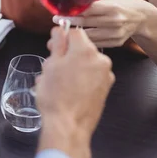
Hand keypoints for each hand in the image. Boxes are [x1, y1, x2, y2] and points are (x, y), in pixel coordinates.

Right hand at [36, 27, 114, 157]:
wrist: (68, 127)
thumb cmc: (56, 96)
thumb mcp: (50, 65)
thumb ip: (58, 43)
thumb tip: (60, 30)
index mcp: (86, 50)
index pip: (74, 32)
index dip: (61, 37)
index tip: (52, 47)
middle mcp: (101, 60)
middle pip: (82, 47)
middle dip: (67, 53)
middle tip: (51, 66)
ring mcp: (105, 76)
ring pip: (86, 62)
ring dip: (73, 66)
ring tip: (58, 81)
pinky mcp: (106, 89)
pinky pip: (91, 76)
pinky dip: (81, 78)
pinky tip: (68, 90)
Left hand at [53, 0, 146, 47]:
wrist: (142, 18)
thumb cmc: (123, 5)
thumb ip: (95, 3)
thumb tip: (74, 5)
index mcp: (112, 8)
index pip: (88, 10)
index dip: (72, 12)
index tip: (59, 13)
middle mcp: (114, 21)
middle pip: (86, 23)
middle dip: (69, 22)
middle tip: (57, 21)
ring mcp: (115, 34)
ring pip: (89, 36)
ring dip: (74, 34)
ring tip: (62, 31)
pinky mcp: (115, 43)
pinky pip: (96, 43)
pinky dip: (84, 41)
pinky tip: (75, 39)